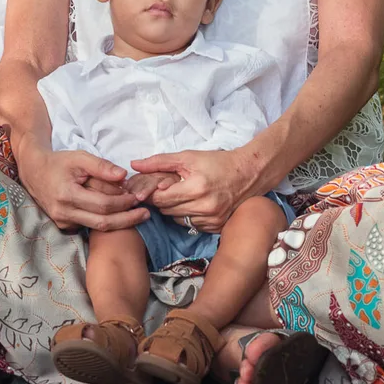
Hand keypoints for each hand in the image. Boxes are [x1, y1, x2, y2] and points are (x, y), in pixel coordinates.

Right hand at [19, 145, 147, 231]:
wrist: (34, 172)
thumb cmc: (59, 162)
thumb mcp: (80, 158)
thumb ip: (102, 166)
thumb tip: (124, 176)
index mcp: (67, 195)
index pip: (103, 204)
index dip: (123, 202)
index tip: (137, 197)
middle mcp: (64, 212)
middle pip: (102, 222)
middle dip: (127, 219)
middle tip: (146, 214)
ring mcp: (62, 221)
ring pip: (96, 227)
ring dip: (119, 222)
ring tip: (137, 215)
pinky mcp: (63, 225)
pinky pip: (88, 226)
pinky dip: (105, 222)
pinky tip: (118, 216)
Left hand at [132, 148, 255, 233]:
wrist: (248, 173)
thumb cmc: (217, 162)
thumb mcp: (188, 157)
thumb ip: (159, 162)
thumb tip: (134, 165)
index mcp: (196, 188)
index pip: (160, 199)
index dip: (152, 193)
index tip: (151, 186)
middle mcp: (205, 207)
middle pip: (167, 210)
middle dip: (161, 200)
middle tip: (164, 190)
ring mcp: (212, 220)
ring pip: (177, 219)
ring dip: (173, 209)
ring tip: (179, 195)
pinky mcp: (216, 227)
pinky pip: (191, 225)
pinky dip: (187, 215)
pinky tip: (192, 203)